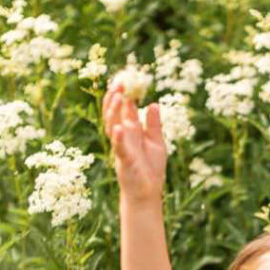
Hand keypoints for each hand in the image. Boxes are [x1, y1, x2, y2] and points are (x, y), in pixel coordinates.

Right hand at [102, 84, 166, 202]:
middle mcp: (124, 136)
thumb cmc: (151, 168)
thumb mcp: (157, 142)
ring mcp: (122, 147)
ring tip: (118, 96)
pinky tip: (119, 128)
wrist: (149, 192)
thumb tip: (153, 103)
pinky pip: (119, 148)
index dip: (125, 93)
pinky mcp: (124, 161)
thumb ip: (154, 124)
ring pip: (112, 125)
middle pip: (114, 112)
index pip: (125, 108)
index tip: (127, 77)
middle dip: (115, 97)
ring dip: (114, 111)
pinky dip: (118, 138)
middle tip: (119, 81)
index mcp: (132, 130)